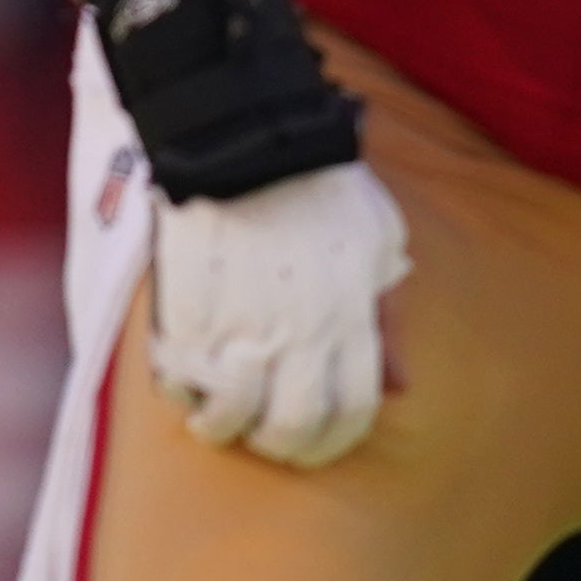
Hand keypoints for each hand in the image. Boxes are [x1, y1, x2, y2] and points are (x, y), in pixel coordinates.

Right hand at [147, 158, 407, 466]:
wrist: (242, 135)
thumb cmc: (316, 182)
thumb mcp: (374, 241)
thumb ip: (383, 313)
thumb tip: (400, 383)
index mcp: (348, 318)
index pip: (351, 413)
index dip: (332, 441)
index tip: (312, 442)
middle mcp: (297, 333)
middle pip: (293, 426)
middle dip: (280, 445)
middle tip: (264, 440)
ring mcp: (238, 324)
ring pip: (232, 413)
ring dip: (222, 427)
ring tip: (213, 422)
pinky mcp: (186, 310)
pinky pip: (180, 376)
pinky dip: (181, 390)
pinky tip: (184, 385)